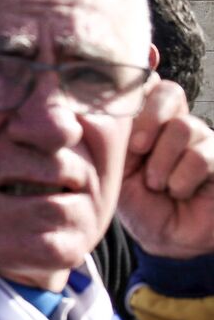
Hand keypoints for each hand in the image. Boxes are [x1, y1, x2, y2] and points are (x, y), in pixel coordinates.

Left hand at [118, 80, 213, 257]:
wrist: (166, 237)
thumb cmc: (138, 202)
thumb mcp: (116, 167)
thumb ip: (118, 133)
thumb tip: (119, 93)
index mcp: (147, 120)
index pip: (148, 83)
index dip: (140, 81)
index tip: (130, 93)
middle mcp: (176, 123)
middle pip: (169, 92)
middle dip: (149, 119)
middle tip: (137, 149)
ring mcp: (202, 139)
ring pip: (183, 127)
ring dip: (161, 163)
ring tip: (157, 185)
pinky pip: (201, 156)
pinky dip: (181, 179)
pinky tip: (179, 192)